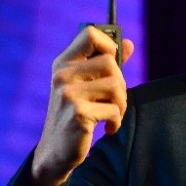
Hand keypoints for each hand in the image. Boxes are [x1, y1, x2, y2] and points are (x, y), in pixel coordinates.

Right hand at [26, 27, 134, 185]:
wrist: (56, 151)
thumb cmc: (75, 115)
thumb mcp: (86, 86)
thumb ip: (107, 64)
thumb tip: (129, 43)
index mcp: (63, 63)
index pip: (90, 34)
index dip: (109, 44)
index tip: (114, 63)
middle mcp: (62, 75)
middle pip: (110, 62)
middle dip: (121, 83)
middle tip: (115, 100)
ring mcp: (68, 94)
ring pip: (115, 86)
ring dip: (121, 104)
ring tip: (112, 114)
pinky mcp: (77, 113)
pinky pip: (113, 110)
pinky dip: (116, 121)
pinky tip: (107, 128)